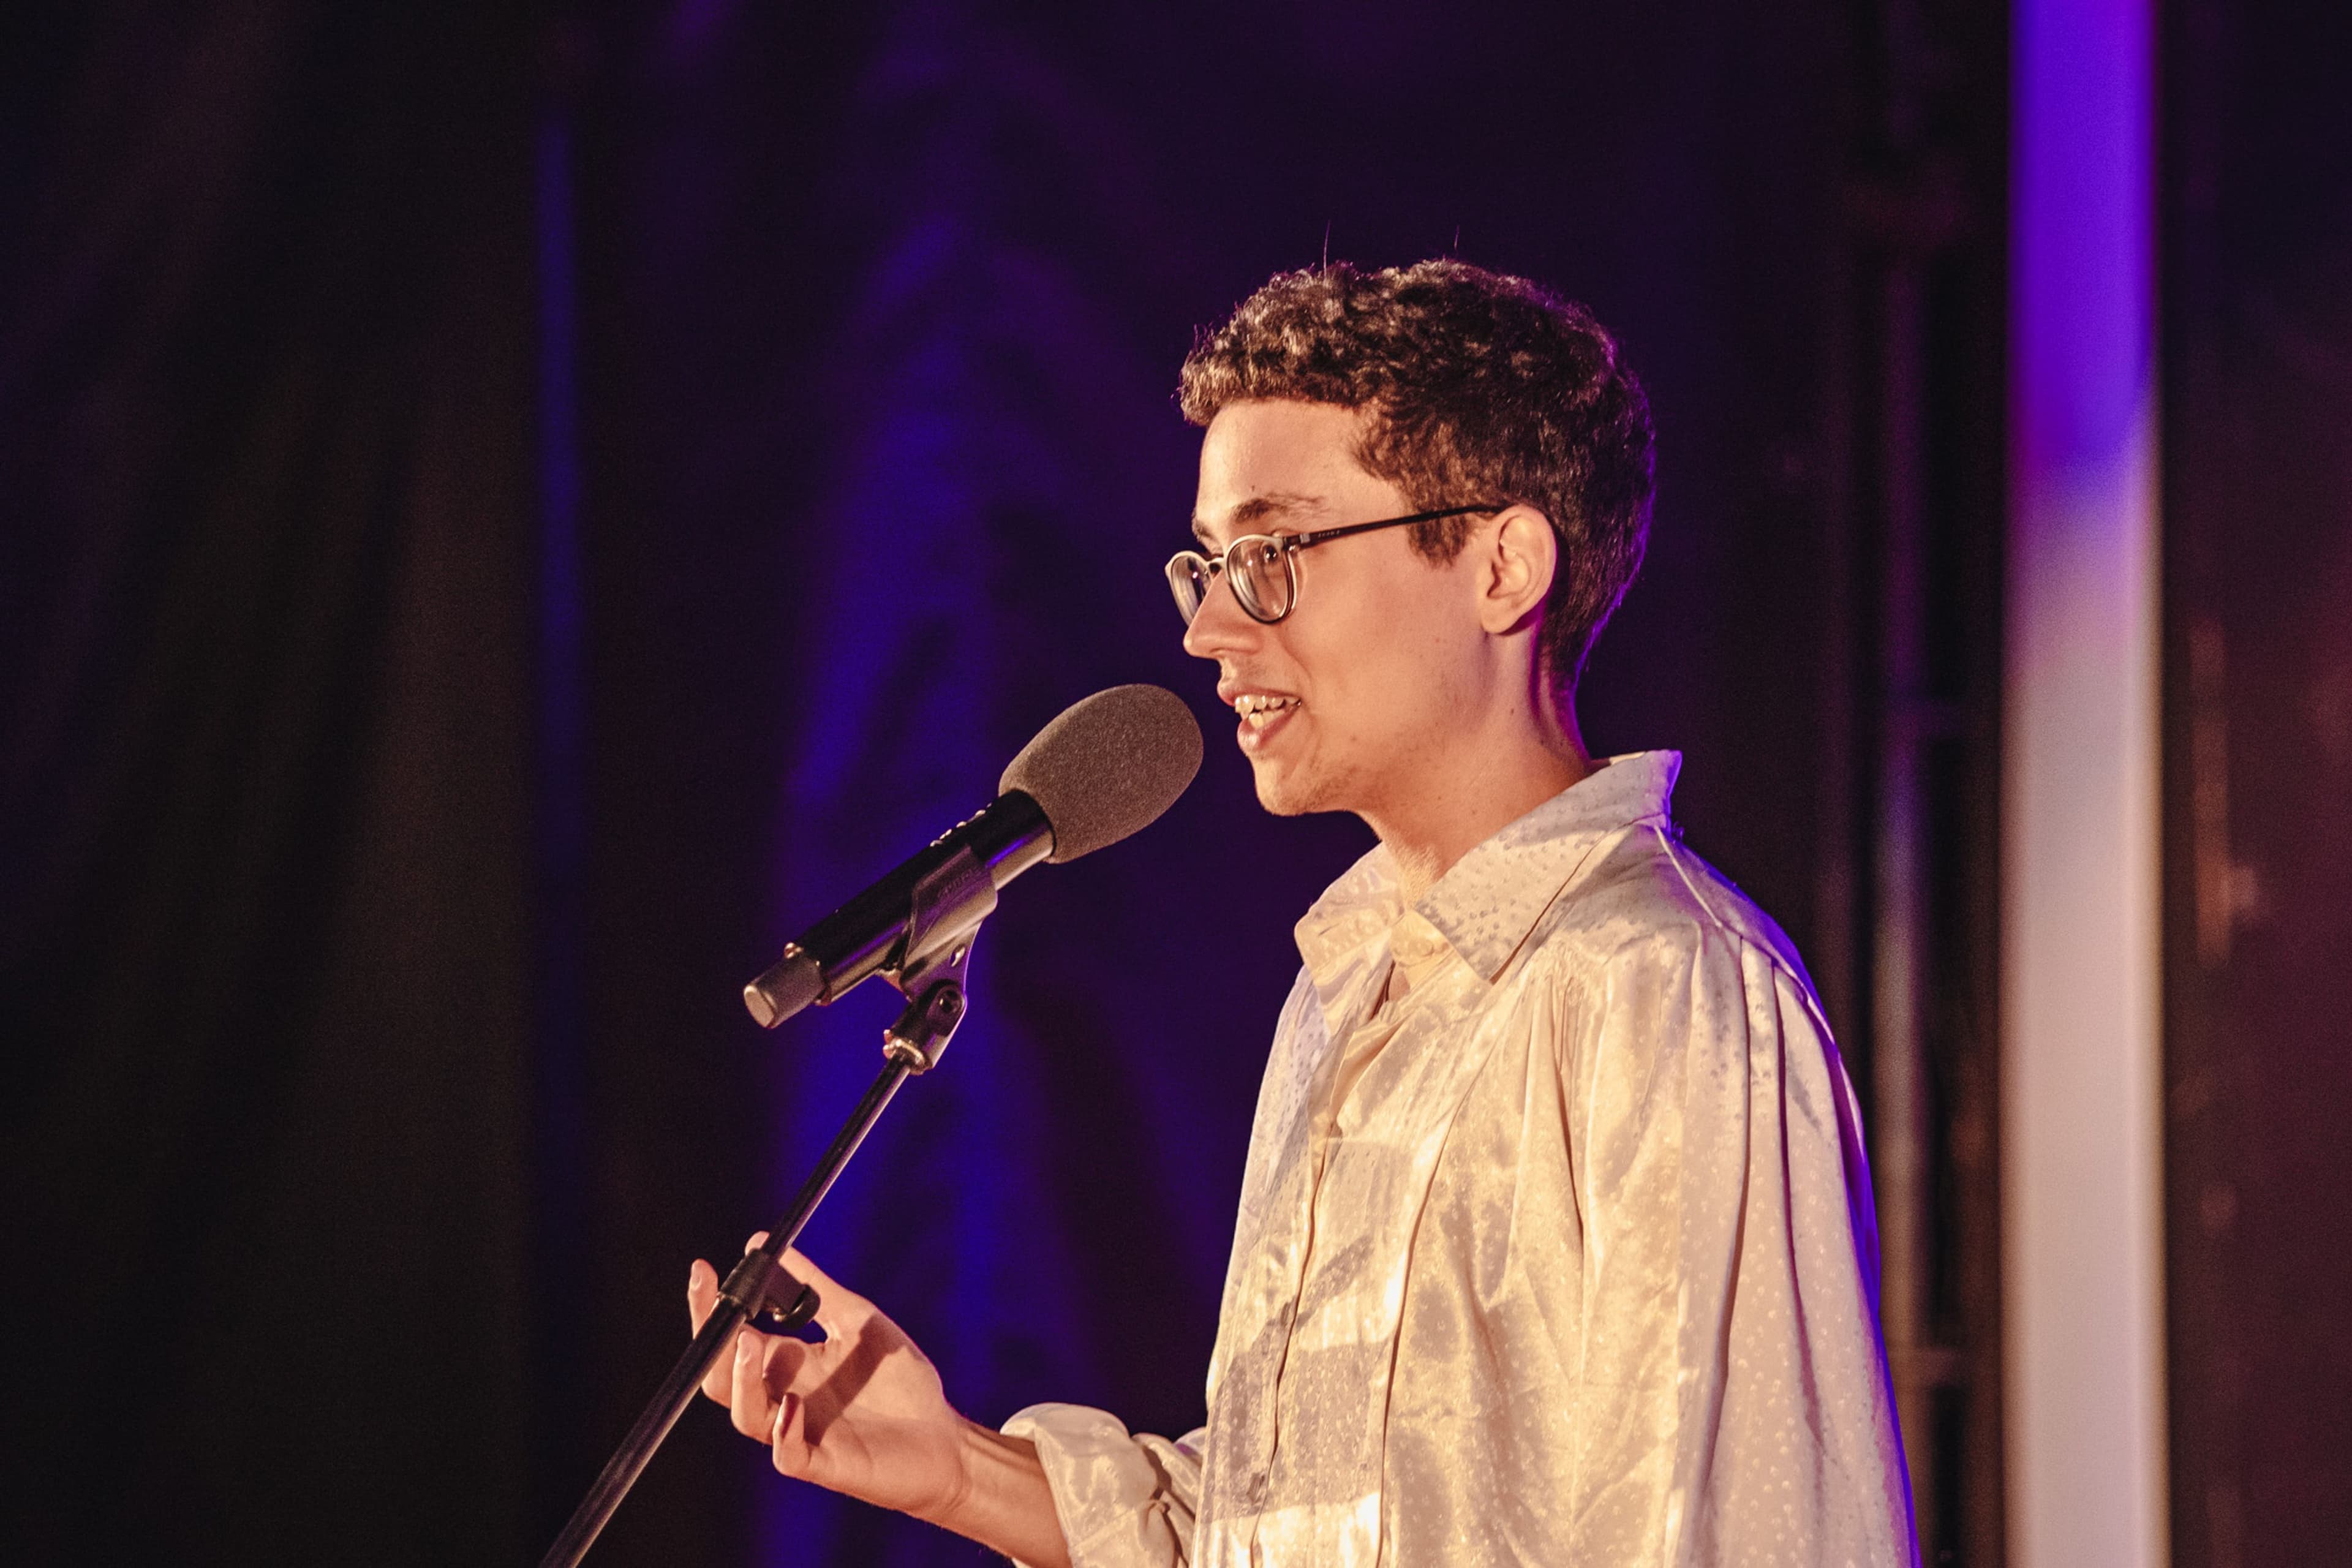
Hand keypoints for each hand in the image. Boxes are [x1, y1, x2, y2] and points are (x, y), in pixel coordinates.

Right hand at [688, 1237, 971, 1523]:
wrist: (944, 1436)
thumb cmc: (901, 1381)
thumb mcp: (858, 1320)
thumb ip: (815, 1288)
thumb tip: (765, 1243)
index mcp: (787, 1364)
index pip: (731, 1337)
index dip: (711, 1309)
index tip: (703, 1270)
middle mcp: (783, 1397)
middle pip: (722, 1379)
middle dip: (712, 1344)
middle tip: (722, 1307)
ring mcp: (799, 1432)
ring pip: (745, 1414)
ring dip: (741, 1379)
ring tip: (749, 1341)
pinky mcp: (824, 1463)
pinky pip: (787, 1455)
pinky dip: (783, 1432)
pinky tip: (792, 1405)